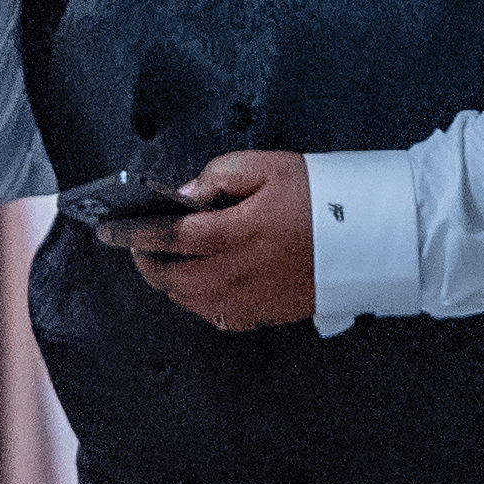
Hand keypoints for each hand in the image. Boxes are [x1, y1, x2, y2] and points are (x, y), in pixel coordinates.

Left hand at [112, 146, 313, 331]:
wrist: (375, 236)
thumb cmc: (325, 196)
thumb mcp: (271, 166)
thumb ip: (220, 175)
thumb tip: (185, 196)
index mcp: (236, 233)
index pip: (169, 238)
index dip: (133, 234)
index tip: (108, 231)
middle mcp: (238, 273)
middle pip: (172, 279)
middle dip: (145, 264)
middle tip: (137, 247)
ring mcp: (252, 300)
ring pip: (190, 302)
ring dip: (169, 284)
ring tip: (166, 263)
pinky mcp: (267, 314)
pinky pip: (218, 316)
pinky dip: (199, 302)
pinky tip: (202, 285)